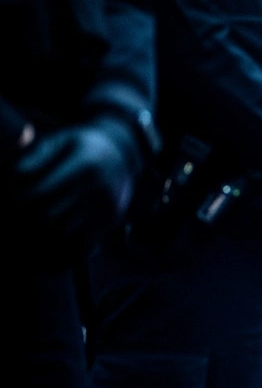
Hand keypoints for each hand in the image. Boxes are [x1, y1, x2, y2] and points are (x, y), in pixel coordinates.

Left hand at [15, 117, 139, 255]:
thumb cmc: (83, 146)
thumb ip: (35, 157)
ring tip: (29, 226)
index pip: (39, 192)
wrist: (124, 154)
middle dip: (25, 218)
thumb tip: (12, 176)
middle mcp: (99, 190)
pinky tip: (48, 238)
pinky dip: (60, 246)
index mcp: (85, 166)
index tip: (9, 197)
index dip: (16, 198)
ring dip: (40, 234)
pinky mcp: (110, 222)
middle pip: (49, 217)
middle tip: (15, 215)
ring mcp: (107, 209)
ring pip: (63, 234)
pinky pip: (81, 245)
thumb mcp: (60, 141)